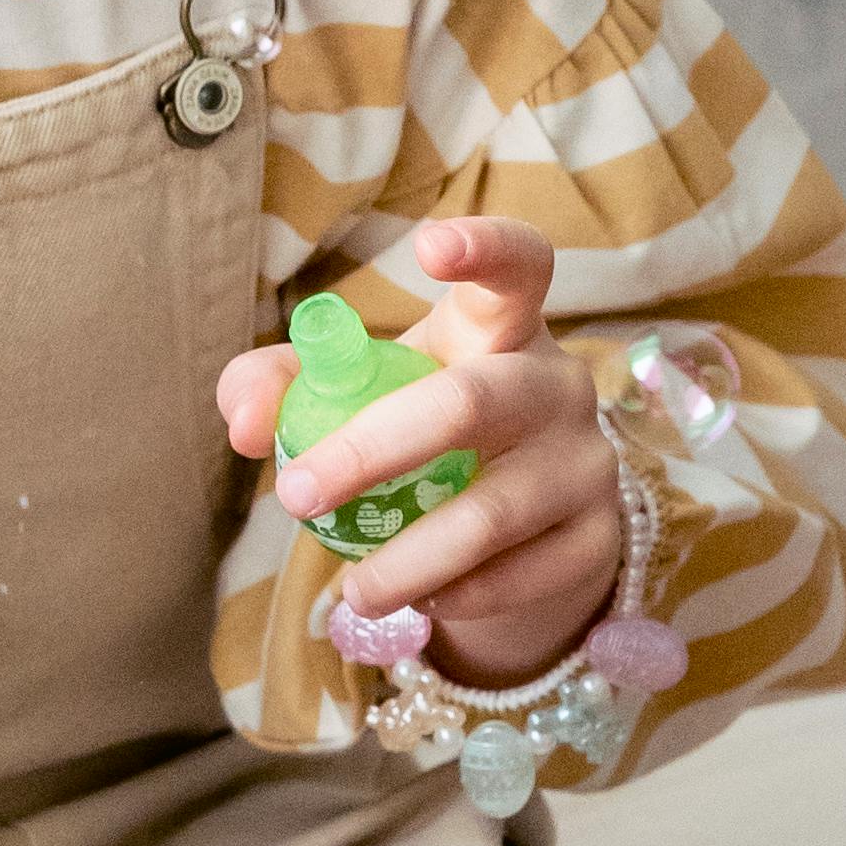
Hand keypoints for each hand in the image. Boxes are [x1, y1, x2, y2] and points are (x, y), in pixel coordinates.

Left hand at [216, 216, 623, 685]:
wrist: (521, 526)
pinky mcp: (598, 538)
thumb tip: (247, 427)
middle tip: (293, 495)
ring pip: (492, 513)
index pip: (517, 266)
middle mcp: (554, 384)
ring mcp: (587, 462)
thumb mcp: (355, 394)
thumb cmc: (418, 430)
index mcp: (499, 327)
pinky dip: (459, 596)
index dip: (484, 246)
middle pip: (470, 402)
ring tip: (352, 589)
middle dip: (370, 451)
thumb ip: (283, 387)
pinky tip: (421, 600)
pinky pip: (522, 577)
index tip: (429, 245)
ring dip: (407, 560)